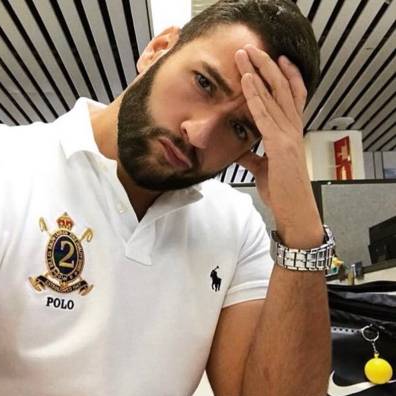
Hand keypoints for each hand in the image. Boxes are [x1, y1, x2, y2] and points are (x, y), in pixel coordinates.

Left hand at [234, 45, 322, 246]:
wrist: (292, 210)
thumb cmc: (281, 190)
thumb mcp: (262, 169)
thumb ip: (252, 156)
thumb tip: (239, 149)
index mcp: (291, 133)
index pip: (291, 97)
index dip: (285, 76)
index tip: (275, 59)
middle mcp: (293, 129)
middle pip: (282, 90)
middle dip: (267, 67)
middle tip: (252, 49)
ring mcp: (289, 136)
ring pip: (274, 97)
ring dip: (259, 74)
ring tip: (246, 56)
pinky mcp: (281, 146)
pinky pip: (266, 116)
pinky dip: (256, 98)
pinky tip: (247, 83)